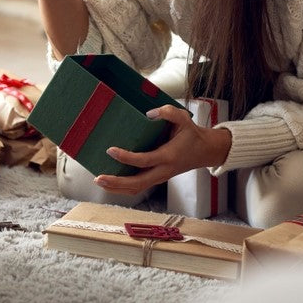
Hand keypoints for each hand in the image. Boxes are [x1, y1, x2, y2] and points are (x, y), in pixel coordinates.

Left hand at [93, 105, 231, 194]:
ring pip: (136, 189)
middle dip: (116, 183)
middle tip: (98, 178)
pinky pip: (139, 187)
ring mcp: (160, 178)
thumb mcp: (184, 118)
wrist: (204, 151)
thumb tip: (148, 113)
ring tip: (100, 181)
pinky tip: (111, 182)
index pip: (144, 161)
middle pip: (137, 184)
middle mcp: (163, 171)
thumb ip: (168, 112)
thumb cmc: (192, 134)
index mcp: (168, 156)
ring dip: (117, 188)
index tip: (110, 150)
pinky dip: (123, 188)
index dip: (126, 158)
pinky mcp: (157, 179)